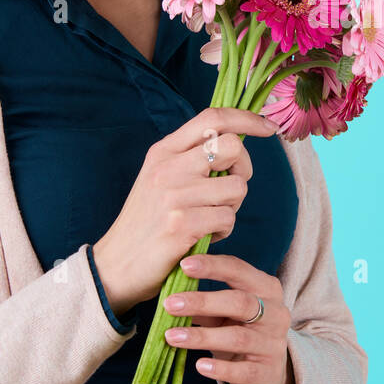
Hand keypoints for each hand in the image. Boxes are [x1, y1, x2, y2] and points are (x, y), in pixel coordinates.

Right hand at [94, 107, 278, 313]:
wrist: (115, 266)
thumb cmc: (147, 223)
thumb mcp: (159, 178)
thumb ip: (190, 158)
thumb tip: (235, 143)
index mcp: (163, 151)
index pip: (213, 118)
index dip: (247, 119)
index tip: (268, 129)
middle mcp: (168, 167)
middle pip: (232, 147)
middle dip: (244, 168)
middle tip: (229, 191)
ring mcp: (175, 195)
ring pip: (237, 186)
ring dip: (232, 207)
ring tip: (208, 219)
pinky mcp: (182, 224)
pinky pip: (228, 218)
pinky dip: (223, 230)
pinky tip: (203, 236)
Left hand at [162, 253, 294, 383]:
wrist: (266, 371)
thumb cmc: (242, 330)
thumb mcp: (226, 313)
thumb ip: (205, 304)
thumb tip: (171, 296)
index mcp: (267, 289)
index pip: (239, 271)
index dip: (212, 267)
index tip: (183, 265)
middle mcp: (276, 313)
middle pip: (240, 303)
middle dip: (203, 302)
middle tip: (170, 304)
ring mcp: (274, 343)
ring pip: (238, 337)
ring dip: (202, 336)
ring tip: (172, 336)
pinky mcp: (268, 372)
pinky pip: (244, 371)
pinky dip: (221, 368)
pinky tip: (200, 365)